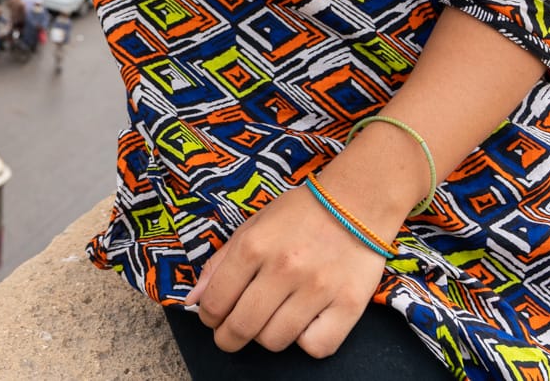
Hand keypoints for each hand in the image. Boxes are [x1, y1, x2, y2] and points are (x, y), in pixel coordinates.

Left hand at [184, 183, 390, 357]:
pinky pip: (317, 347)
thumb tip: (193, 300)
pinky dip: (305, 342)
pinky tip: (303, 324)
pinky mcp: (349, 304)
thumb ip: (219, 263)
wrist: (356, 202)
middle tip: (230, 336)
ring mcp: (318, 288)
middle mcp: (283, 268)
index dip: (209, 317)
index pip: (217, 300)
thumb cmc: (298, 214)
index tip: (212, 318)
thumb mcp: (251, 227)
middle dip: (228, 338)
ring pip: (276, 340)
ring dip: (266, 337)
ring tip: (269, 321)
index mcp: (253, 246)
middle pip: (242, 327)